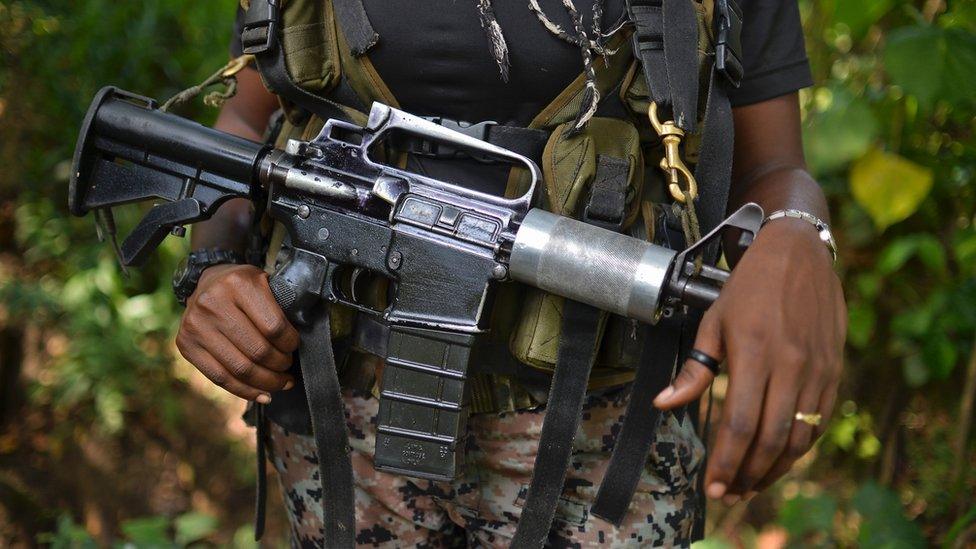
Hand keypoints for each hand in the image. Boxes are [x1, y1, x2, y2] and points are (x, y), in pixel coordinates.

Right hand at [176, 264, 299, 402]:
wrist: (206, 281)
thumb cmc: (244, 287)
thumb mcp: (265, 283)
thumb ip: (282, 306)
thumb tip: (297, 347)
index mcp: (238, 284)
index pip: (274, 327)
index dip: (290, 344)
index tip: (294, 348)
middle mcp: (213, 303)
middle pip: (257, 351)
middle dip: (279, 367)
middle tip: (288, 370)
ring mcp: (196, 326)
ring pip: (239, 369)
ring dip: (266, 383)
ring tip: (280, 384)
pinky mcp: (186, 344)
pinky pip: (220, 378)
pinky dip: (245, 391)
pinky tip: (262, 394)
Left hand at [652, 218, 845, 502]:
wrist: (799, 254)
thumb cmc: (748, 287)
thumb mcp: (713, 321)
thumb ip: (693, 370)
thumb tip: (664, 404)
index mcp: (754, 353)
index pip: (739, 424)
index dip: (726, 461)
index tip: (712, 486)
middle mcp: (790, 366)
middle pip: (770, 438)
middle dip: (748, 474)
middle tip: (730, 494)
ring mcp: (817, 370)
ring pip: (799, 436)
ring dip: (775, 468)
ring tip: (752, 484)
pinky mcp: (834, 370)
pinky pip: (818, 420)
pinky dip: (799, 446)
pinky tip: (780, 456)